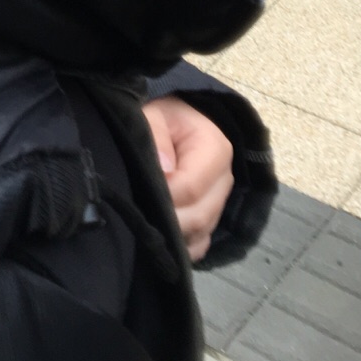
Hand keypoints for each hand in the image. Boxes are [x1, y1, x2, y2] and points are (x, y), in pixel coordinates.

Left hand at [142, 96, 233, 261]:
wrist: (180, 126)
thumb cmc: (166, 120)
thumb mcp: (156, 114)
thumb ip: (155, 135)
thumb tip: (163, 169)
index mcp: (217, 150)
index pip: (191, 188)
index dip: (163, 196)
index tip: (138, 193)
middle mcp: (225, 181)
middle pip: (198, 216)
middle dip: (166, 219)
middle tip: (136, 212)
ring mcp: (220, 204)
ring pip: (199, 234)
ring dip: (171, 234)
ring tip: (145, 220)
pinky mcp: (211, 221)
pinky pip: (199, 245)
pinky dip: (180, 246)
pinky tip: (160, 236)